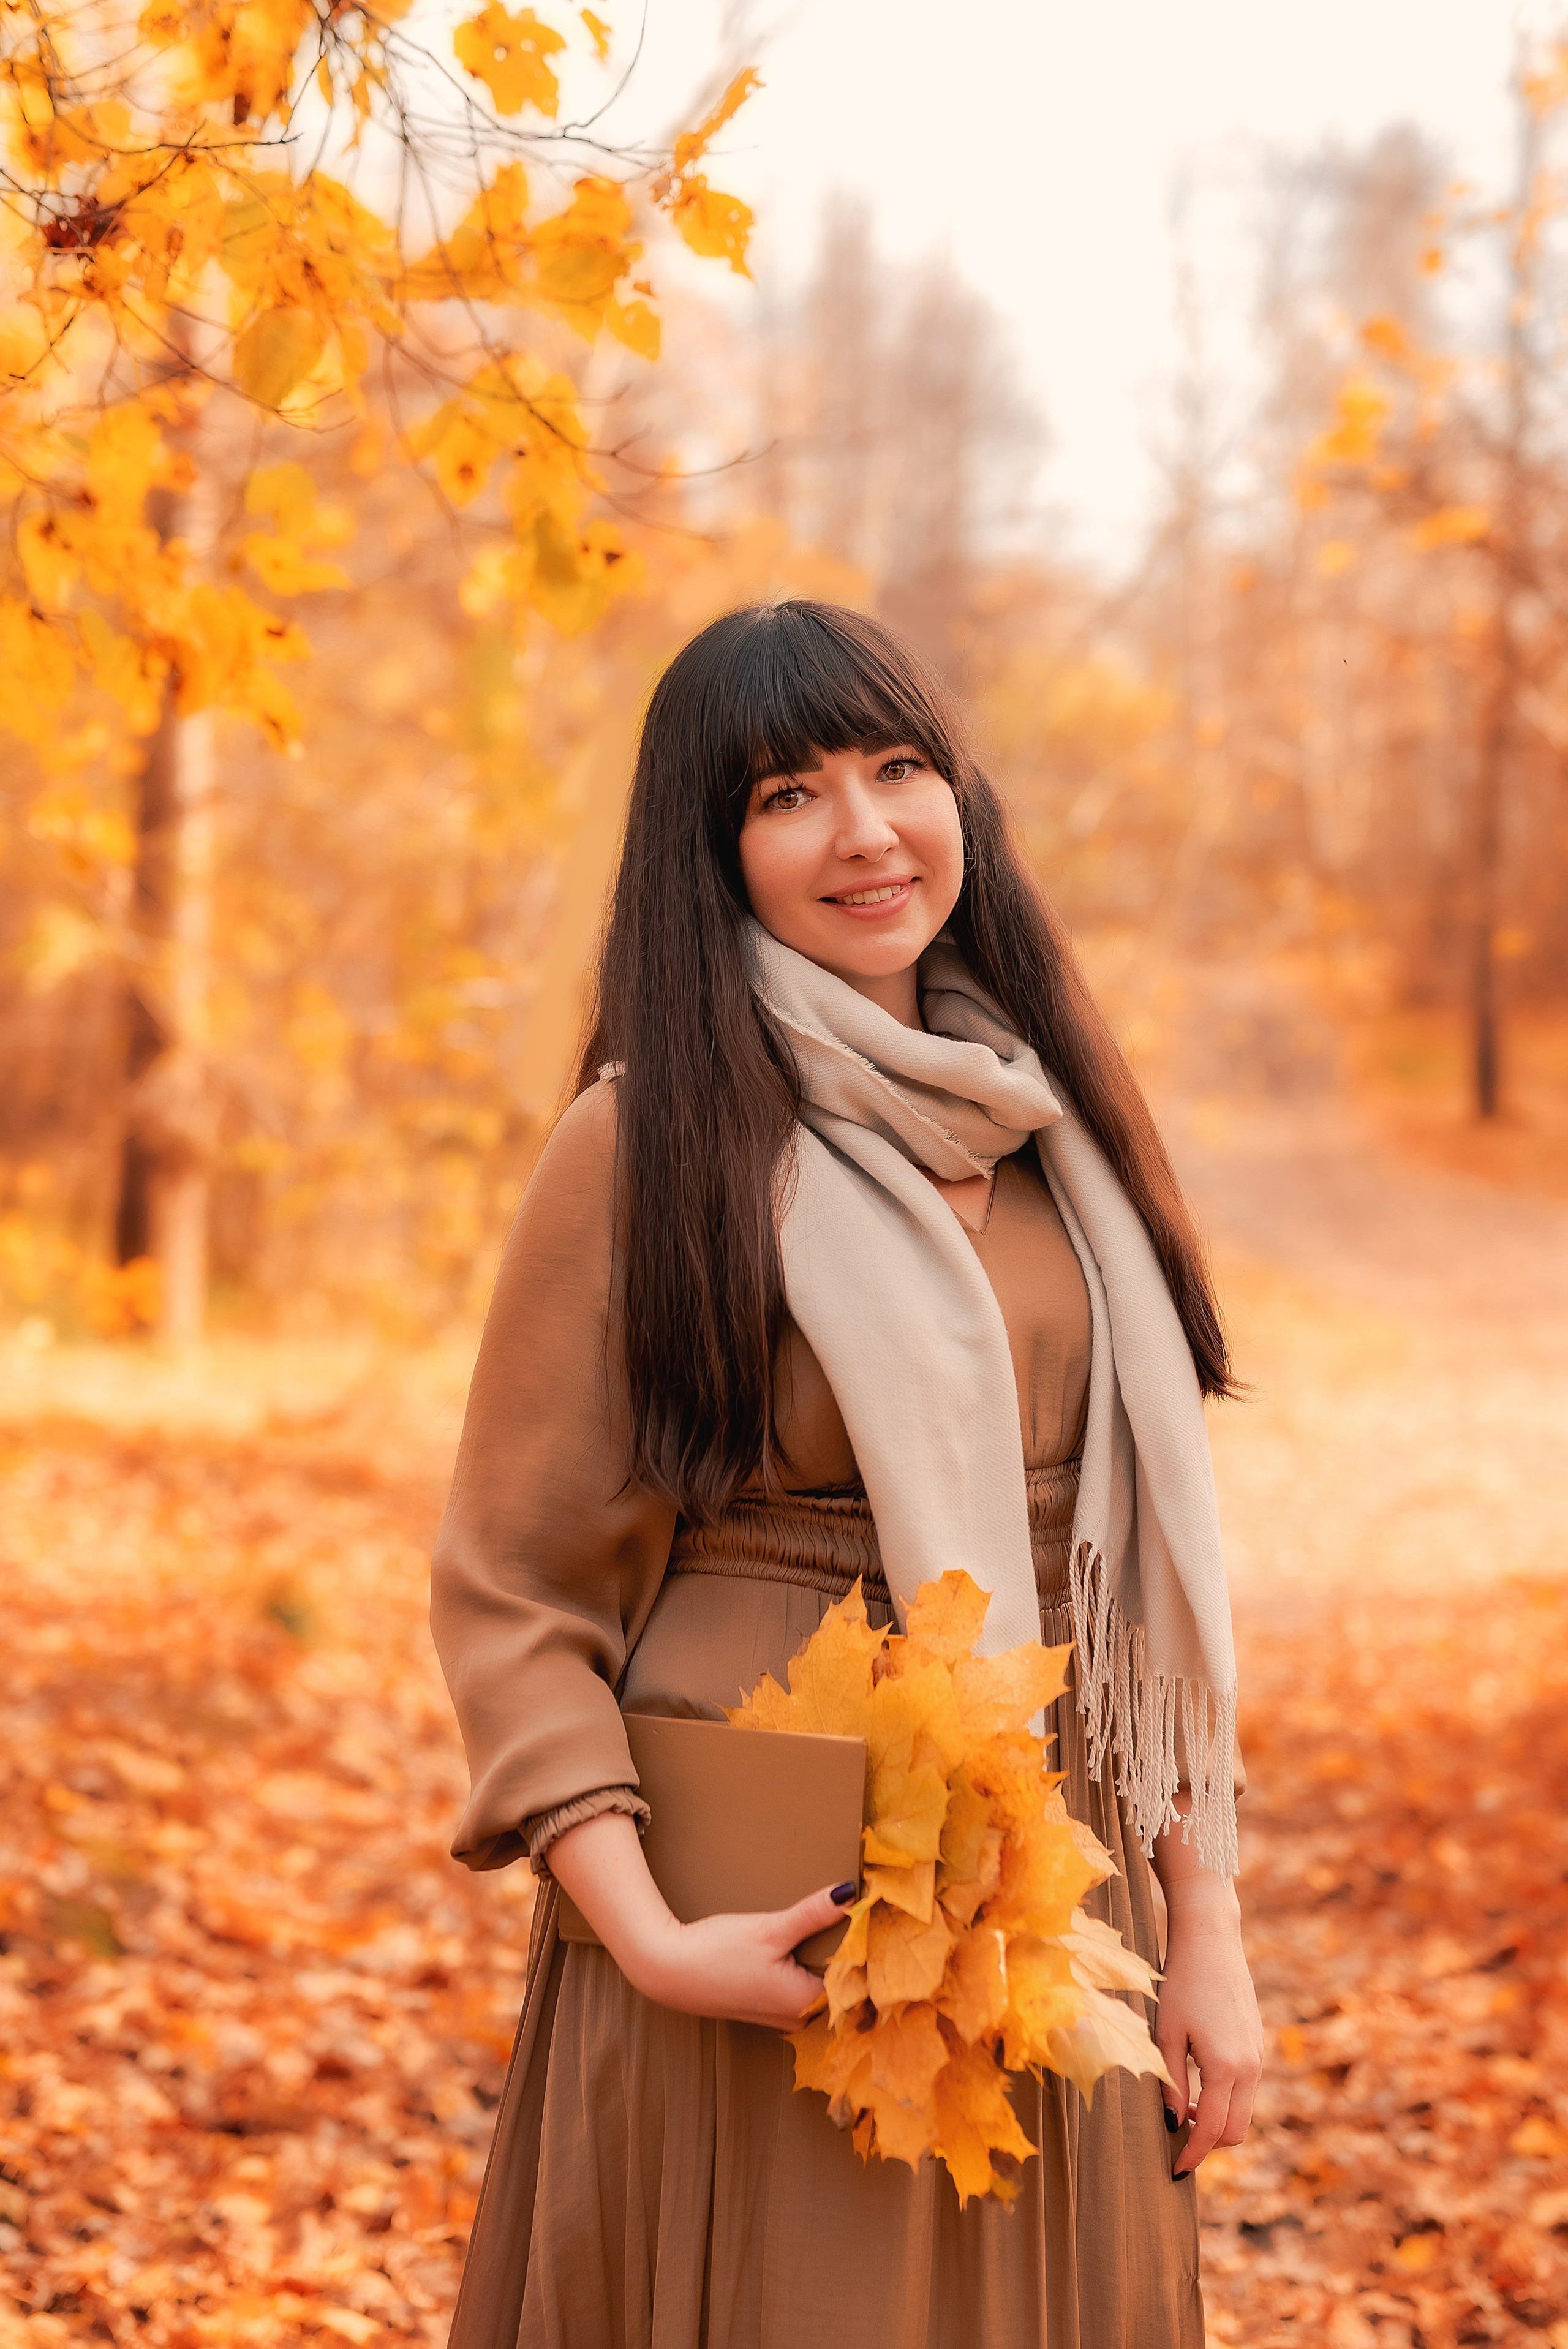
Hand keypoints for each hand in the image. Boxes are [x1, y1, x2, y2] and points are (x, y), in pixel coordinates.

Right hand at [631, 1887, 852, 2027]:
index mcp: (805, 2004)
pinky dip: (807, 1962)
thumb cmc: (717, 1954)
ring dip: (826, 1955)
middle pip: (839, 1982)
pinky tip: (805, 1938)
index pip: (855, 1980)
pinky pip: (801, 1983)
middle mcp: (798, 2017)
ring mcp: (782, 2013)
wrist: (668, 1970)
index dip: (867, 1950)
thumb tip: (851, 1895)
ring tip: (836, 1919)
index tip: (875, 1919)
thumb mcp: (770, 1929)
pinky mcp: (767, 2003)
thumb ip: (812, 1915)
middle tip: (861, 1912)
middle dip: (848, 1950)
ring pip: (819, 1982)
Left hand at [1154, 1873, 1264, 2176]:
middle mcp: (1250, 2067)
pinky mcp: (1257, 2043)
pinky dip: (1227, 2099)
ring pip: (1244, 2110)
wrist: (1211, 1940)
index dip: (1193, 2155)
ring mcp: (1257, 2055)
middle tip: (1178, 2140)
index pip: (1213, 2130)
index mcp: (1226, 2067)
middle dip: (1208, 2143)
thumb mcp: (1166, 2035)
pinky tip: (1200, 2083)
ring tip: (1185, 2109)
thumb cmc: (1180, 1983)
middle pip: (1236, 2130)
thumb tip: (1174, 2126)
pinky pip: (1246, 2088)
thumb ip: (1171, 2084)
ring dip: (1218, 2120)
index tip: (1174, 2171)